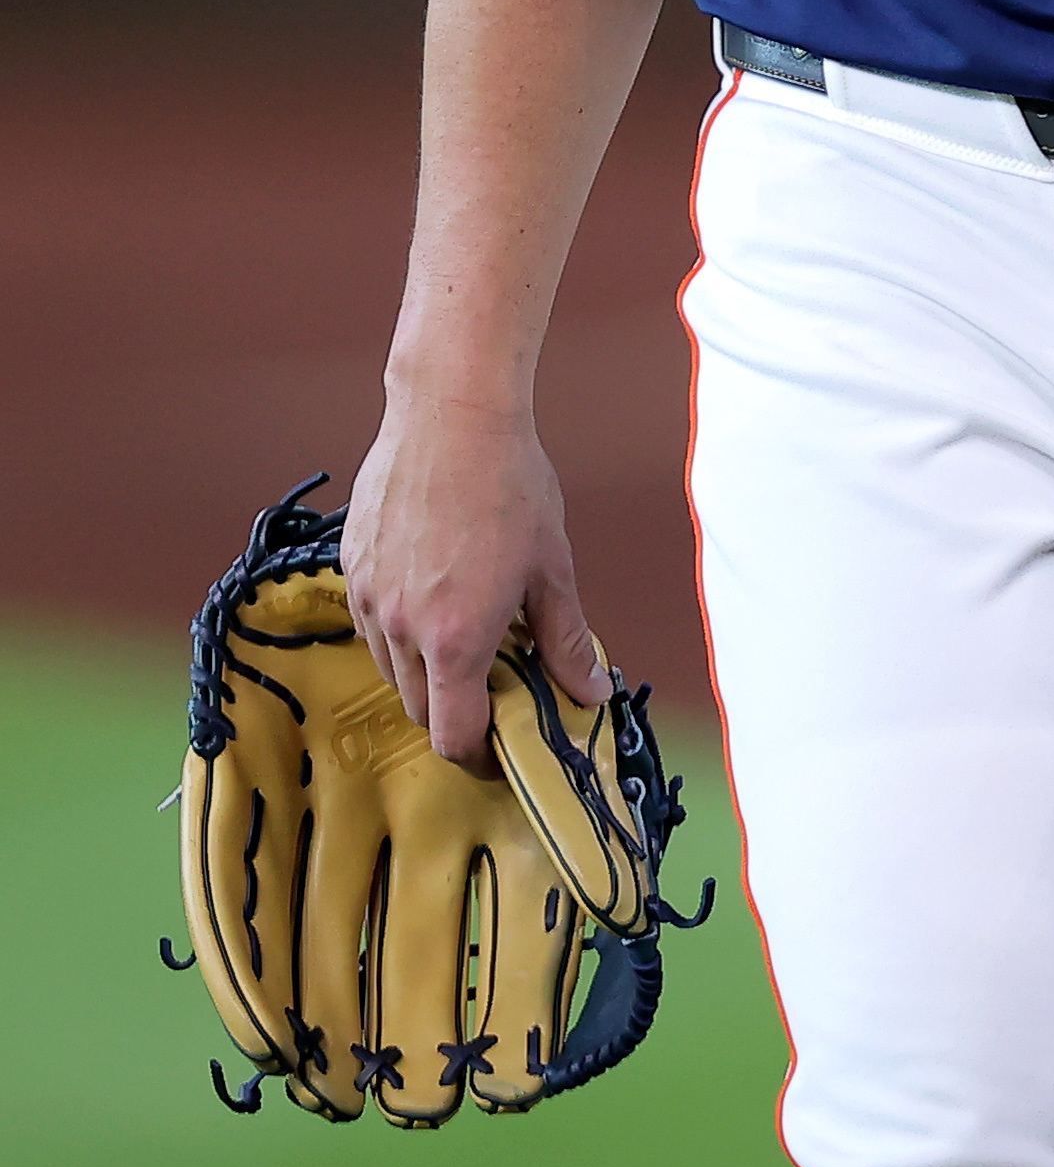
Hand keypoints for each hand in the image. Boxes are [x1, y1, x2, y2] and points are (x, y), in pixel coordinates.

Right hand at [342, 397, 610, 770]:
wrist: (452, 410)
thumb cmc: (510, 482)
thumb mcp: (551, 567)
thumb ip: (567, 639)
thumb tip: (590, 692)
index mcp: (456, 639)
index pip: (453, 736)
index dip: (478, 755)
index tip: (498, 749)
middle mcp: (401, 628)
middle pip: (419, 708)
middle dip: (454, 711)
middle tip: (491, 686)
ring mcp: (368, 597)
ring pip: (391, 666)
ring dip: (424, 669)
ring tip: (465, 629)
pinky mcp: (350, 566)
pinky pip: (369, 622)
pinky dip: (398, 627)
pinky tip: (433, 589)